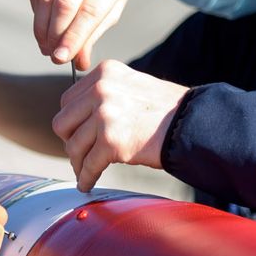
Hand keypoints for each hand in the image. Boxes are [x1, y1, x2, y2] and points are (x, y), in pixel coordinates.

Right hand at [30, 0, 137, 68]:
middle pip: (64, 2)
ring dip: (41, 25)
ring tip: (45, 43)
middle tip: (52, 53)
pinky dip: (36, 9)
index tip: (61, 58)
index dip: (73, 37)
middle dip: (55, 33)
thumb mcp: (115, 3)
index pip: (90, 10)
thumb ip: (95, 31)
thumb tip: (78, 62)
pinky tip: (42, 22)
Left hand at [51, 61, 185, 191]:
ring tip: (84, 170)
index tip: (78, 134)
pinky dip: (86, 177)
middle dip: (70, 141)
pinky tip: (88, 183)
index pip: (68, 100)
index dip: (72, 121)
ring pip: (73, 146)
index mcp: (104, 72)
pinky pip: (88, 165)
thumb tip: (77, 120)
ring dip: (78, 162)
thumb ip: (104, 95)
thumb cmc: (165, 110)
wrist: (192, 123)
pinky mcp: (111, 141)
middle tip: (80, 153)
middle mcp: (101, 89)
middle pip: (63, 122)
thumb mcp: (131, 86)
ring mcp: (105, 115)